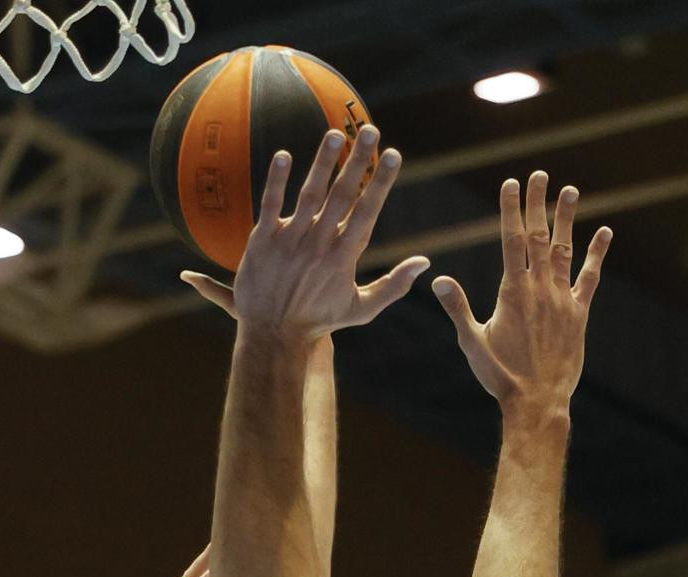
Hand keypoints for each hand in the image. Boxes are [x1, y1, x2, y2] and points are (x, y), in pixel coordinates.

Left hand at [223, 125, 428, 340]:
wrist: (273, 335)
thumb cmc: (319, 321)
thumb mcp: (362, 308)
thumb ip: (394, 285)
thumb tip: (425, 262)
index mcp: (344, 255)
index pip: (367, 210)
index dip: (380, 181)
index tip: (393, 154)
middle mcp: (319, 243)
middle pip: (342, 194)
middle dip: (358, 160)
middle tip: (370, 130)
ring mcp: (290, 240)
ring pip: (309, 193)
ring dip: (322, 162)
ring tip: (335, 133)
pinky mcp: (262, 241)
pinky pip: (270, 204)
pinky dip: (275, 180)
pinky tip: (283, 154)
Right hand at [430, 172, 611, 410]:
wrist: (537, 400)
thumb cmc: (500, 375)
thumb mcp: (472, 341)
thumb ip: (457, 307)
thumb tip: (439, 278)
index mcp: (513, 292)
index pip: (512, 241)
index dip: (511, 209)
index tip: (511, 184)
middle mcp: (540, 289)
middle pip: (538, 237)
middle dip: (537, 204)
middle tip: (539, 174)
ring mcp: (562, 299)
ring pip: (565, 250)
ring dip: (567, 219)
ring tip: (569, 190)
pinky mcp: (579, 313)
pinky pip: (590, 277)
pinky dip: (597, 253)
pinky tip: (604, 232)